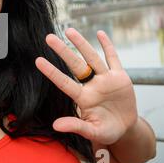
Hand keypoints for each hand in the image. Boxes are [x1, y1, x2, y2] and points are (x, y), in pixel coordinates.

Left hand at [35, 28, 137, 145]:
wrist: (126, 128)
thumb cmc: (107, 130)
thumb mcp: (93, 132)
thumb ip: (76, 126)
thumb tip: (56, 125)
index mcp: (83, 99)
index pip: (64, 83)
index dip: (52, 72)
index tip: (38, 61)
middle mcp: (92, 86)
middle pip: (75, 65)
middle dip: (63, 51)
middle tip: (49, 37)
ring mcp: (106, 80)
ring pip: (92, 58)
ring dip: (81, 44)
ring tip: (69, 30)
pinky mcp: (120, 77)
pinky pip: (113, 59)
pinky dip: (108, 46)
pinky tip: (100, 33)